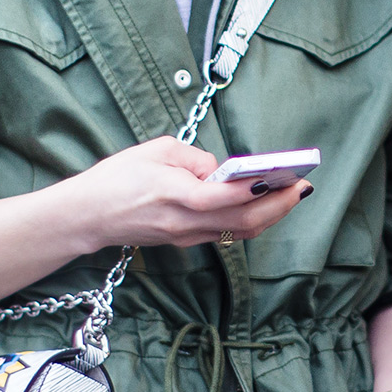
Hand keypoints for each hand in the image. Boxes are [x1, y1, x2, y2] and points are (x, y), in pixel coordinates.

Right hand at [59, 136, 311, 251]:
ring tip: (294, 194)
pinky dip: (251, 220)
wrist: (88, 216)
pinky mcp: (185, 241)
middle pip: (241, 220)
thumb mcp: (154, 150)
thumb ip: (194, 158)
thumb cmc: (117, 178)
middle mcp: (183, 222)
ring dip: (271, 215)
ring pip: (239, 231)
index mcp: (172, 194)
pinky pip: (226, 232)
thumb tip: (220, 170)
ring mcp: (185, 236)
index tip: (282, 176)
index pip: (221, 196)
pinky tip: (266, 205)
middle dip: (278, 205)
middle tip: (304, 186)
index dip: (254, 188)